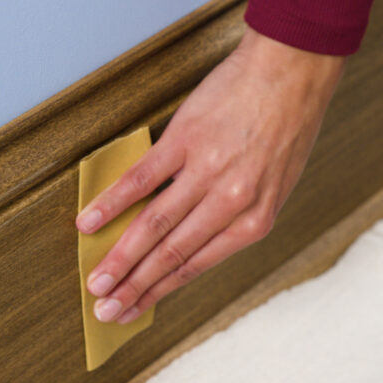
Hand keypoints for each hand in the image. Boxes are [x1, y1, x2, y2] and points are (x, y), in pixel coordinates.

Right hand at [76, 26, 345, 323]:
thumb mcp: (276, 186)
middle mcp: (231, 203)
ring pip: (154, 225)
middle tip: (104, 310)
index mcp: (255, 221)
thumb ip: (238, 215)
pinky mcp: (186, 139)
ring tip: (95, 281)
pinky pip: (142, 178)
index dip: (160, 291)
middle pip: (171, 254)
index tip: (133, 309)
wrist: (293, 72)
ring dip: (121, 257)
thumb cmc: (288, 128)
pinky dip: (112, 202)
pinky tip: (89, 222)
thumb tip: (195, 240)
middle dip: (134, 287)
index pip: (196, 266)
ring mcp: (207, 171)